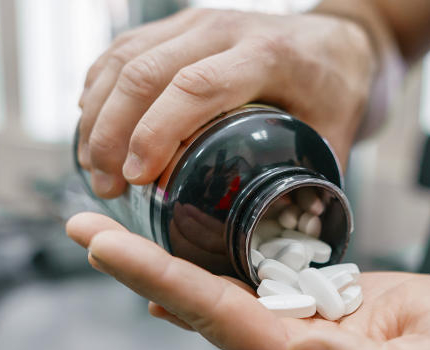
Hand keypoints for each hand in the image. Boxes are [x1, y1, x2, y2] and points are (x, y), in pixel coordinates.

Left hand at [67, 212, 429, 349]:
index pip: (221, 321)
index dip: (162, 281)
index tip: (111, 248)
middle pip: (199, 309)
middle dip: (139, 268)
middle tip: (82, 228)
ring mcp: (295, 336)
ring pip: (212, 299)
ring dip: (158, 266)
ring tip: (106, 236)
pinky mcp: (307, 312)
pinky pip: (241, 294)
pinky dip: (197, 276)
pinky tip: (164, 269)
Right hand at [77, 8, 374, 197]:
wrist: (336, 40)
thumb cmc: (335, 92)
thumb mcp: (336, 138)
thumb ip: (311, 187)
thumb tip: (285, 246)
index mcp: (267, 54)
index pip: (197, 87)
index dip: (157, 131)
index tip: (135, 177)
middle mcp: (224, 29)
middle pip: (146, 71)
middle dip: (112, 132)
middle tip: (106, 186)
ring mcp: (196, 22)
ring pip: (123, 57)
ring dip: (97, 115)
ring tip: (94, 169)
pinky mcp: (177, 26)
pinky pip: (121, 51)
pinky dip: (98, 91)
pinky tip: (92, 131)